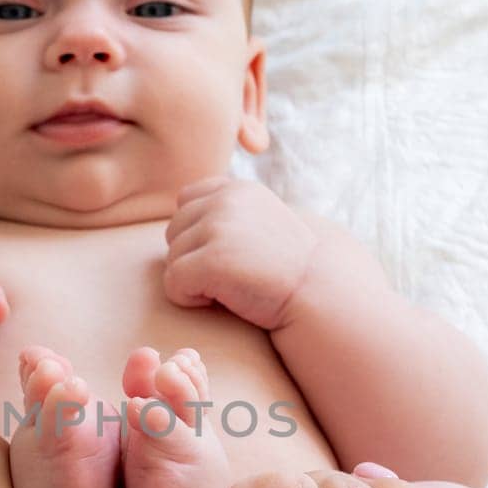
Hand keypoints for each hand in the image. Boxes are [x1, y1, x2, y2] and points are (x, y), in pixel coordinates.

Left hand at [163, 176, 319, 329]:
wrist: (315, 294)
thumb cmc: (284, 268)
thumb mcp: (260, 222)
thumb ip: (227, 211)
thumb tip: (179, 210)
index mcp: (237, 188)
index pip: (185, 201)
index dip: (198, 233)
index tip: (231, 251)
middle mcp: (225, 200)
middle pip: (174, 232)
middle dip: (193, 257)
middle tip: (233, 272)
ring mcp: (218, 228)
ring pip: (172, 259)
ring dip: (194, 280)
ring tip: (232, 284)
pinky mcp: (211, 260)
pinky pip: (173, 283)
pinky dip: (190, 299)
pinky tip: (223, 299)